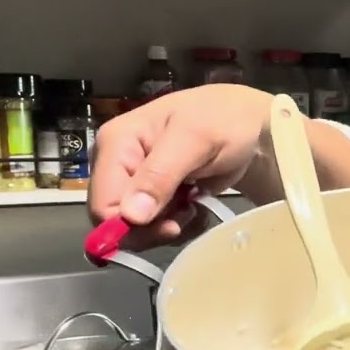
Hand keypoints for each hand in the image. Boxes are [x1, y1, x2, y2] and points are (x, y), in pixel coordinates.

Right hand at [87, 84, 272, 248]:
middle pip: (114, 221)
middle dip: (152, 227)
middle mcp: (114, 164)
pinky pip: (151, 228)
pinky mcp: (149, 195)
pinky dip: (176, 225)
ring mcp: (131, 181)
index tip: (172, 226)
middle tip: (187, 212)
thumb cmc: (223, 121)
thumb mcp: (195, 140)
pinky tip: (194, 207)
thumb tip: (130, 216)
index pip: (103, 204)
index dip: (132, 226)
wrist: (247, 123)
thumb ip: (160, 175)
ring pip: (134, 229)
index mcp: (115, 143)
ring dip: (168, 226)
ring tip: (194, 205)